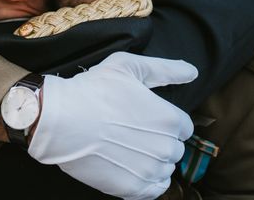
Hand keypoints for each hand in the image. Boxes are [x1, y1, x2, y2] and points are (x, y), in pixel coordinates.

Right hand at [28, 52, 196, 199]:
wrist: (61, 120)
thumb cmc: (93, 90)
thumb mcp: (128, 67)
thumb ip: (166, 70)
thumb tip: (192, 72)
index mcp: (170, 119)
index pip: (183, 126)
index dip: (164, 120)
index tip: (145, 116)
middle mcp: (166, 148)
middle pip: (174, 148)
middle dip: (158, 139)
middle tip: (131, 130)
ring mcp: (149, 171)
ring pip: (164, 169)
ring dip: (152, 160)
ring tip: (127, 147)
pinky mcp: (132, 189)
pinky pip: (154, 190)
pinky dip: (147, 181)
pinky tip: (130, 167)